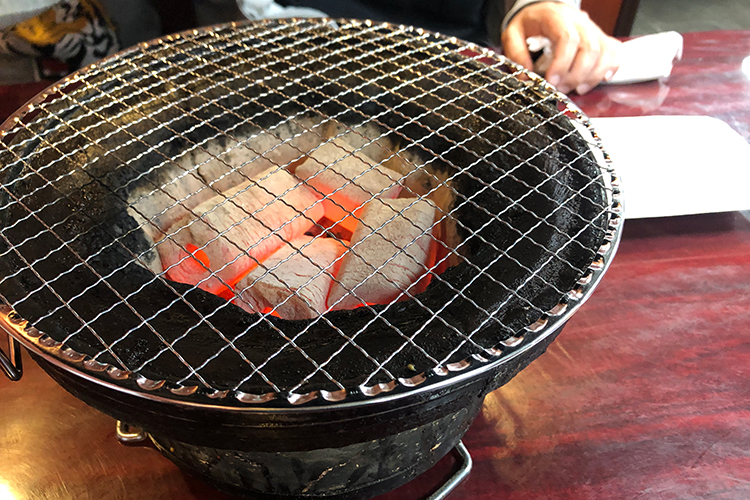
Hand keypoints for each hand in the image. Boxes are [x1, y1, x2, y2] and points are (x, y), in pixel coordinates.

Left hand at [501, 2, 621, 94]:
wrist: (543, 11)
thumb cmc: (530, 23)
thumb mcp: (513, 35)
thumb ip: (517, 55)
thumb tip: (526, 78)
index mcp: (556, 17)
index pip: (567, 38)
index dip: (562, 63)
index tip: (552, 81)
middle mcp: (579, 21)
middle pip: (590, 48)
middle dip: (576, 75)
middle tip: (562, 89)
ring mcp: (593, 29)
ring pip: (605, 52)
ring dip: (592, 76)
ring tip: (576, 89)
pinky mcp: (601, 38)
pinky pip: (614, 52)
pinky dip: (610, 68)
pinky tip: (599, 79)